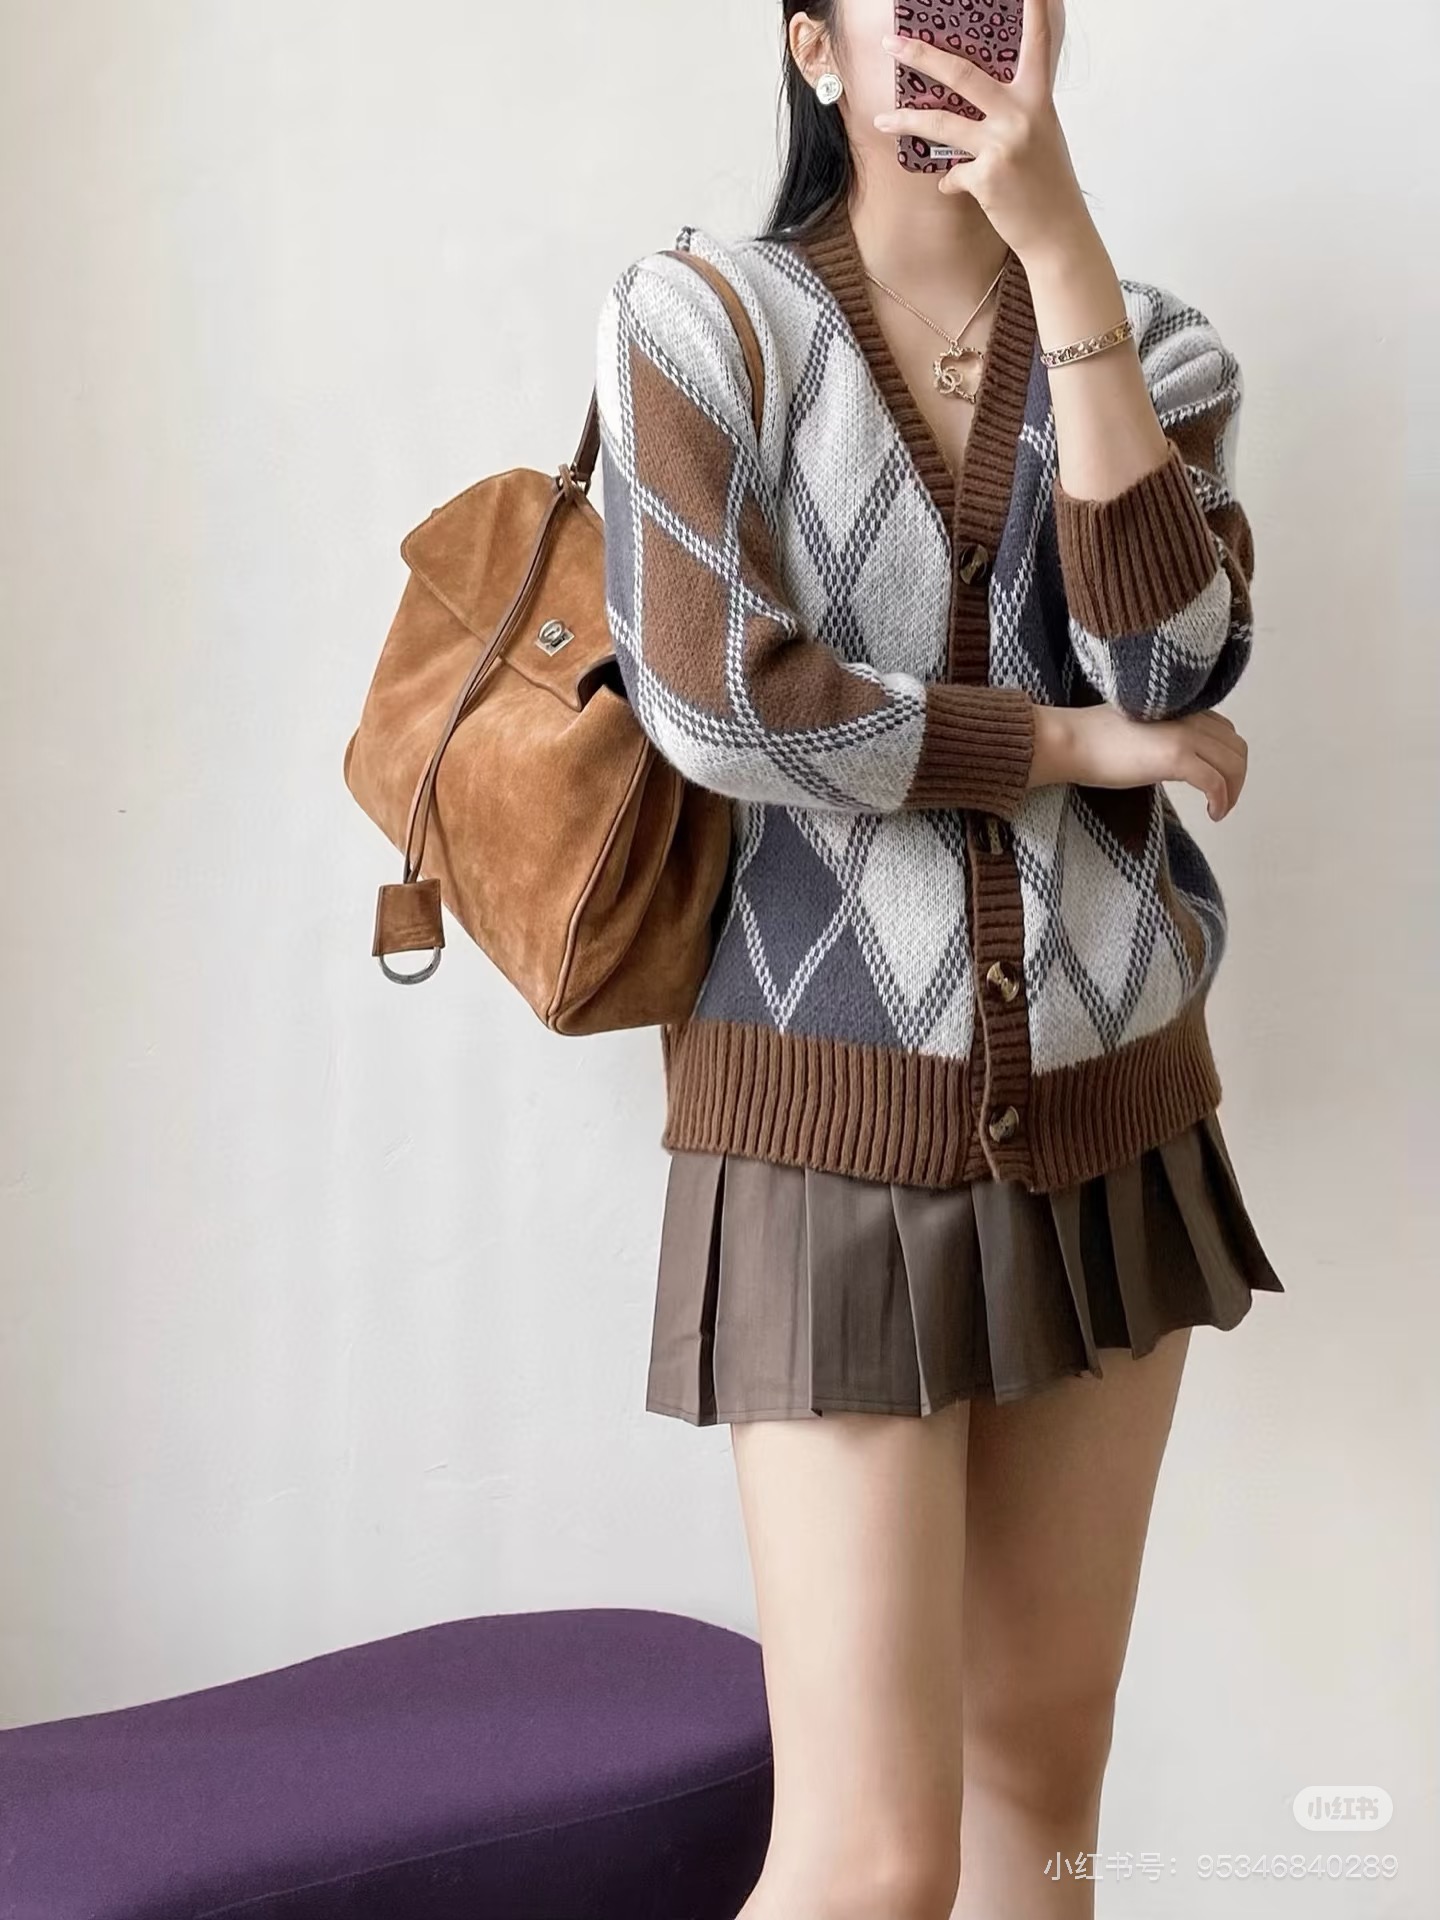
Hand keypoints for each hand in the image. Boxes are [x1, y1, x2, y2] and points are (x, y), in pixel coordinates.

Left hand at [873, 0, 1092, 267]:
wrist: (1058, 233)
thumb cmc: (1048, 185)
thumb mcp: (1041, 137)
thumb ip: (1015, 113)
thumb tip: (978, 108)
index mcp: (1037, 99)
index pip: (1038, 45)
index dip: (1035, 11)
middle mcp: (1021, 115)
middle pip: (962, 74)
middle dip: (922, 56)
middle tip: (892, 43)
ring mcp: (1002, 145)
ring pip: (940, 124)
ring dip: (906, 121)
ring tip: (881, 121)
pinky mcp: (985, 177)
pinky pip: (952, 174)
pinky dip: (952, 182)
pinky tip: (962, 190)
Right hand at [1029, 704, 1249, 822]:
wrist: (1070, 740)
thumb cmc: (1091, 740)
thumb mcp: (1140, 731)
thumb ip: (1164, 736)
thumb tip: (1173, 760)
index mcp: (1181, 708)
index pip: (1224, 731)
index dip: (1227, 759)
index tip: (1217, 782)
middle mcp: (1189, 717)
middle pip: (1235, 748)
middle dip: (1237, 778)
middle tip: (1223, 801)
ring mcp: (1184, 735)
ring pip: (1232, 764)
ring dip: (1233, 791)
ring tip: (1219, 810)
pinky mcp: (1175, 757)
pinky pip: (1215, 782)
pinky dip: (1221, 801)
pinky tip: (1212, 814)